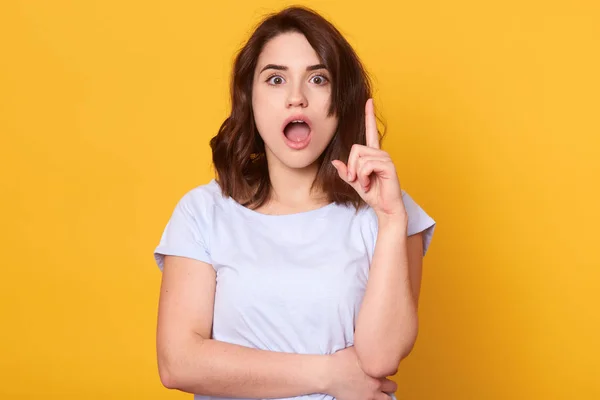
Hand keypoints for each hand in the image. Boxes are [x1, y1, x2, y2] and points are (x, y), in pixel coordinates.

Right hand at [325, 346, 396, 399]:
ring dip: (384, 395)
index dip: (388, 370)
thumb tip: (372, 343)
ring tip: (378, 391)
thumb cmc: (339, 361)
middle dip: (389, 384)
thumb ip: (367, 349)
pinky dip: (373, 399)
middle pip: (393, 387)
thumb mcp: (356, 349)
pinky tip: (367, 395)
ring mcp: (369, 396)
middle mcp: (376, 385)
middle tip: (383, 382)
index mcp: (376, 370)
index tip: (383, 369)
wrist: (328, 374)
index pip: (393, 372)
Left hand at [332, 99, 406, 220]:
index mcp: (373, 155)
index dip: (369, 116)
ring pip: (359, 158)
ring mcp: (385, 158)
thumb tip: (335, 161)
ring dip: (358, 175)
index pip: (371, 131)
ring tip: (366, 184)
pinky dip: (363, 177)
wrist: (386, 208)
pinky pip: (366, 165)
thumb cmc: (374, 195)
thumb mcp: (355, 183)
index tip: (369, 101)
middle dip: (351, 167)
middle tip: (356, 180)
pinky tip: (370, 184)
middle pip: (355, 149)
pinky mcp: (388, 165)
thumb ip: (345, 172)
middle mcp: (380, 153)